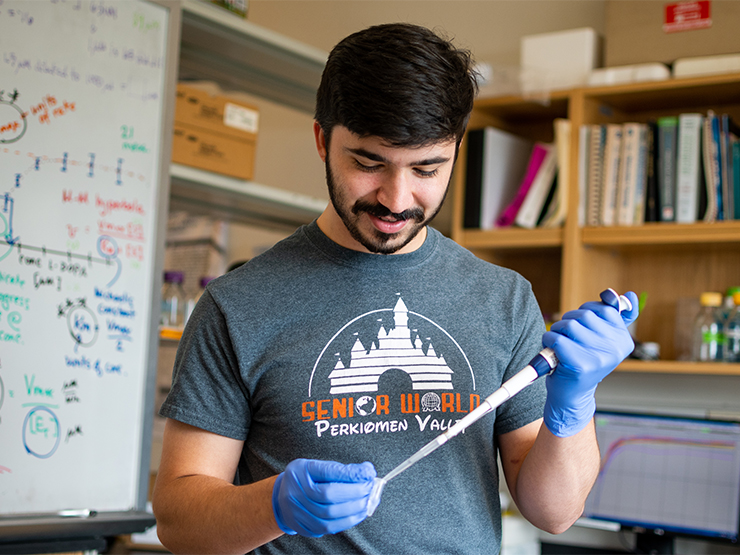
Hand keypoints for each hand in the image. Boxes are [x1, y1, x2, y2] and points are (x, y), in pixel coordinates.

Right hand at [272, 458, 375, 536]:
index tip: (368, 471)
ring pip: (329, 515)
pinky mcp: (304, 527)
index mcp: (300, 471)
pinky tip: (358, 513)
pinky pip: (328, 528)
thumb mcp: (316, 466)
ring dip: (354, 509)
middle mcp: (295, 492)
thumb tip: (365, 472)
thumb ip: (338, 469)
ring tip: (367, 500)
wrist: (281, 498)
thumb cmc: (304, 478)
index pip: (328, 472)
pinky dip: (347, 521)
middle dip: (355, 492)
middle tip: (370, 487)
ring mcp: (298, 512)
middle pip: (329, 495)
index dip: (350, 473)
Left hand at [541, 291, 638, 436]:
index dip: (587, 312)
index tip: (584, 327)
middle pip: (584, 314)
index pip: (604, 309)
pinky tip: (553, 351)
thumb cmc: (584, 360)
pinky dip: (548, 341)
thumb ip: (615, 316)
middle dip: (569, 320)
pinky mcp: (580, 365)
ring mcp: (599, 357)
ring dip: (557, 330)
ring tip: (561, 345)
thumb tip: (630, 294)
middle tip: (569, 337)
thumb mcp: (603, 338)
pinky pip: (557, 338)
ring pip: (569, 324)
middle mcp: (616, 348)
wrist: (572, 394)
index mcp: (624, 340)